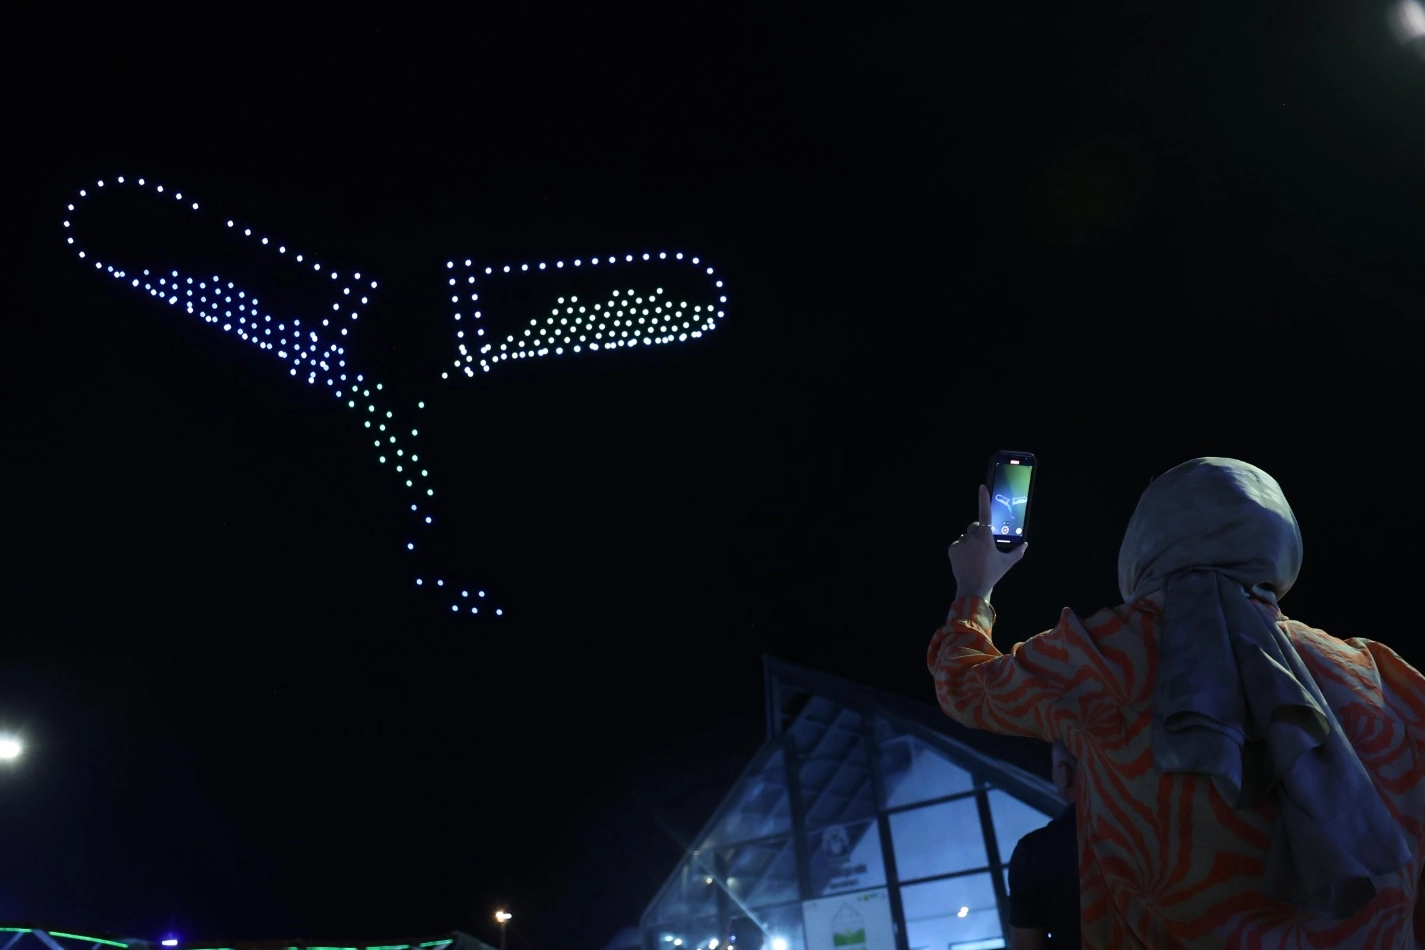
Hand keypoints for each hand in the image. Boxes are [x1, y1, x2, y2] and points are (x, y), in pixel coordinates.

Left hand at [949, 484, 1027, 600]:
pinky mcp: (952, 549)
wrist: (973, 587)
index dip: (983, 499)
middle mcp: (972, 537)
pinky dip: (962, 549)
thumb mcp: (1007, 563)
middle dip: (979, 532)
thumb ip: (1017, 552)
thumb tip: (1025, 544)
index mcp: (985, 538)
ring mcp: (960, 543)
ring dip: (971, 541)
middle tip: (983, 546)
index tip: (982, 487)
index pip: (985, 514)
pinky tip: (967, 560)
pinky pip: (958, 544)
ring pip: (967, 536)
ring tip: (975, 556)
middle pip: (975, 527)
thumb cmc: (992, 574)